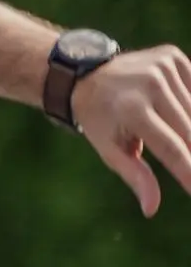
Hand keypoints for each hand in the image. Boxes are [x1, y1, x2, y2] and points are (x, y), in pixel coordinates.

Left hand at [72, 45, 190, 216]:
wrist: (86, 76)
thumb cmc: (100, 120)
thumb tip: (151, 209)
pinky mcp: (172, 56)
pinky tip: (184, 117)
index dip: (189, 171)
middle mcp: (150, 84)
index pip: (171, 148)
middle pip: (190, 130)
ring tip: (183, 145)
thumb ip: (135, 175)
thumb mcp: (109, 149)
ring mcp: (162, 66)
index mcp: (132, 109)